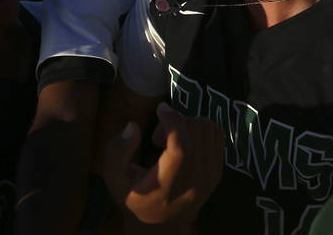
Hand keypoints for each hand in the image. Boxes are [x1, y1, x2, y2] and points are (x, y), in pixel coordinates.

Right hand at [102, 102, 223, 227]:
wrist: (162, 226)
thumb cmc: (134, 199)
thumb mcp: (114, 179)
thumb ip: (117, 152)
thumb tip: (133, 126)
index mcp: (165, 187)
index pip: (180, 149)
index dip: (172, 122)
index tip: (160, 109)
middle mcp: (193, 183)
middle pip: (196, 132)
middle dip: (176, 121)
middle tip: (158, 136)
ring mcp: (209, 178)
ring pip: (208, 128)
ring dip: (188, 123)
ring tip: (171, 139)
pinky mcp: (218, 172)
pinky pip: (216, 134)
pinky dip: (200, 128)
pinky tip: (185, 140)